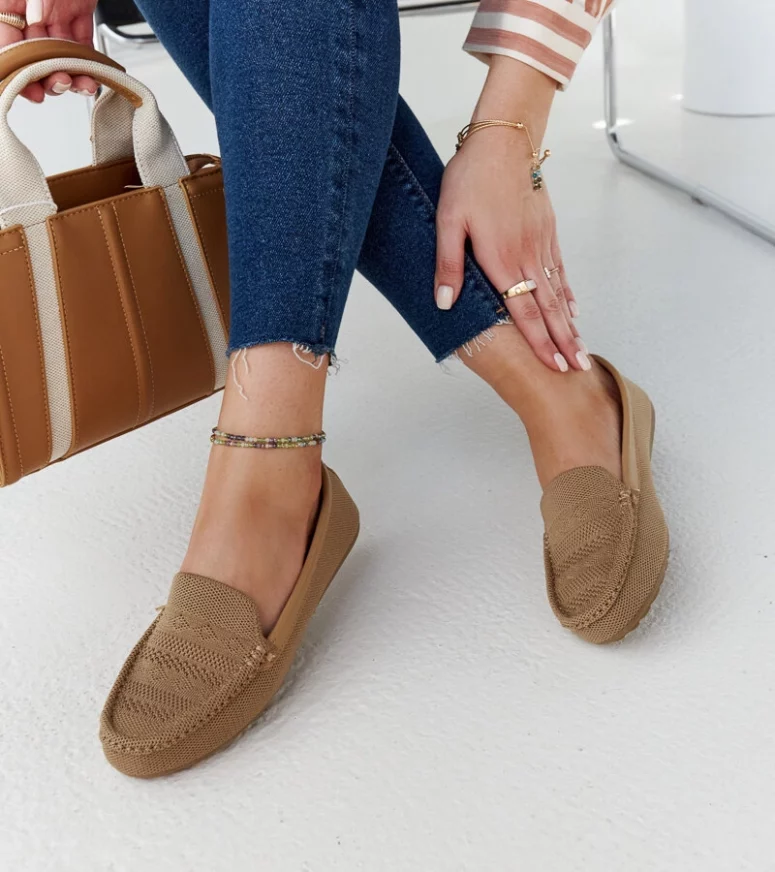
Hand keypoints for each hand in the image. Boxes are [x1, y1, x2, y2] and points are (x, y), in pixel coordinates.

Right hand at [0, 0, 98, 101]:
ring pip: (61, 55)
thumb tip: (36, 22)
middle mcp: (31, 12)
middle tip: (61, 83)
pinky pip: (83, 43)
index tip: (31, 91)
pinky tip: (94, 74)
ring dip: (73, 75)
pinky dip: (89, 62)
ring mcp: (56, 14)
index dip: (18, 72)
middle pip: (36, 57)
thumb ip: (34, 5)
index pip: (8, 47)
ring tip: (84, 83)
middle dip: (49, 77)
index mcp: (10, 5)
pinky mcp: (79, 13)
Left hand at [434, 58, 585, 372]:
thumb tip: (445, 304)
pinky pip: (560, 270)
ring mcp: (540, 244)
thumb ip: (448, 264)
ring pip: (558, 293)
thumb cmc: (471, 178)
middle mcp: (526, 257)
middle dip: (563, 342)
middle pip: (548, 309)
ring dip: (570, 324)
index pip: (523, 312)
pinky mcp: (547, 231)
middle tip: (578, 368)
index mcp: (501, 260)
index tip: (553, 366)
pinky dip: (568, 292)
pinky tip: (574, 308)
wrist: (503, 140)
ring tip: (581, 348)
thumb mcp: (447, 221)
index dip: (538, 342)